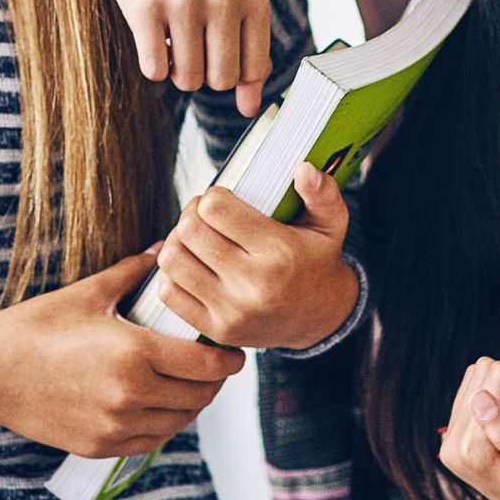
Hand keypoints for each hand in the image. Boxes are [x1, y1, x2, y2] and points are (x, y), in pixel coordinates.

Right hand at [0, 248, 247, 457]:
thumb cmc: (37, 327)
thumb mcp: (88, 293)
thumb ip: (133, 273)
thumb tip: (164, 251)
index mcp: (136, 354)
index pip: (206, 365)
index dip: (228, 360)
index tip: (233, 353)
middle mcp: (132, 396)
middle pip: (198, 397)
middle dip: (213, 382)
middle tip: (214, 366)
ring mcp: (116, 426)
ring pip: (178, 423)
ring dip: (190, 405)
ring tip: (189, 386)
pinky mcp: (100, 445)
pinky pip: (150, 440)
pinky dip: (162, 425)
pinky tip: (159, 406)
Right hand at [95, 0, 272, 116]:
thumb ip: (246, 47)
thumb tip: (251, 109)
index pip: (254, 70)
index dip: (232, 75)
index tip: (214, 58)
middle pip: (221, 81)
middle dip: (201, 72)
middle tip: (188, 43)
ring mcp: (184, 0)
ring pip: (187, 80)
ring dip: (175, 68)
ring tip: (169, 36)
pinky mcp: (145, 5)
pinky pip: (154, 69)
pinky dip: (151, 62)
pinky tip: (150, 33)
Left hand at [152, 161, 357, 348]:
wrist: (320, 318)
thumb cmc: (317, 260)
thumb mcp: (330, 224)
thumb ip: (323, 192)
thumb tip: (303, 169)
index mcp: (279, 252)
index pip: (215, 208)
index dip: (213, 195)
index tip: (224, 200)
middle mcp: (254, 285)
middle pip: (189, 230)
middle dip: (191, 213)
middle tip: (205, 215)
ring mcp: (233, 311)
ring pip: (172, 259)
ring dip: (177, 241)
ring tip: (196, 239)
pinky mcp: (216, 330)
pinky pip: (168, 292)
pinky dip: (172, 273)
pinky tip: (192, 264)